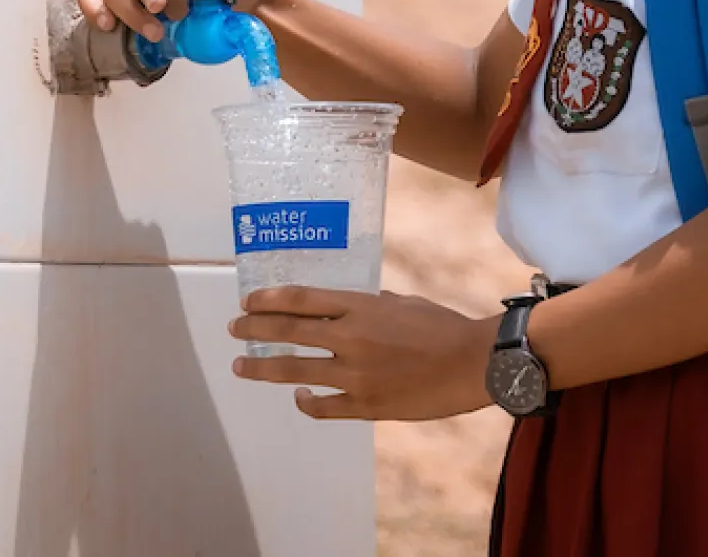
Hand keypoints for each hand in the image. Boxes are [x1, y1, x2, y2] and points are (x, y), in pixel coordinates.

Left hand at [229, 287, 494, 420]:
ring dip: (262, 367)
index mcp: (360, 308)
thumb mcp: (403, 302)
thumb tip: (350, 310)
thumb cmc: (443, 326)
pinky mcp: (365, 405)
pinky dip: (305, 401)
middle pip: (288, 332)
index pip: (301, 301)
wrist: (473, 363)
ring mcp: (355, 376)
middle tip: (234, 329)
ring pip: (294, 370)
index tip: (247, 301)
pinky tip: (297, 396)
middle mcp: (350, 339)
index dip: (269, 301)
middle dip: (255, 329)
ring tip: (241, 365)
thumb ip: (370, 306)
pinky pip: (323, 406)